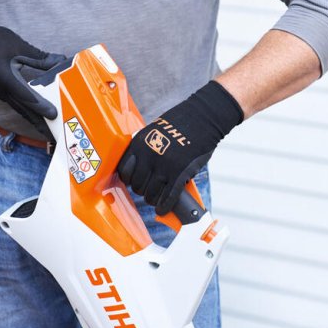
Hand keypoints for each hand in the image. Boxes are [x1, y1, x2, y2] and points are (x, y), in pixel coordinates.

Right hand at [0, 8, 66, 135]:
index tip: (54, 114)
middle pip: (25, 110)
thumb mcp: (18, 45)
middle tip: (55, 137)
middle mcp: (2, 90)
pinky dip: (29, 112)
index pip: (27, 96)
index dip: (41, 106)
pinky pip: (18, 105)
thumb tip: (61, 61)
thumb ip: (40, 57)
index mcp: (6, 78)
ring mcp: (0, 93)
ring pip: (21, 110)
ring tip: (49, 133)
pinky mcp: (0, 92)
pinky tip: (38, 117)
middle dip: (41, 124)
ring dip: (36, 121)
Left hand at [116, 80, 243, 214]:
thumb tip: (139, 167)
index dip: (129, 179)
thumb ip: (144, 148)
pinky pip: (168, 197)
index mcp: (139, 145)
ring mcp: (164, 167)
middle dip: (142, 190)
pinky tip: (163, 210)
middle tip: (148, 190)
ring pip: (151, 194)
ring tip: (155, 199)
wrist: (202, 117)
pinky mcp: (179, 174)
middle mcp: (148, 157)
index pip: (125, 171)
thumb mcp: (153, 131)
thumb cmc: (179, 123)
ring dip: (152, 199)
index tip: (133, 181)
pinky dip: (164, 206)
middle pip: (137, 186)